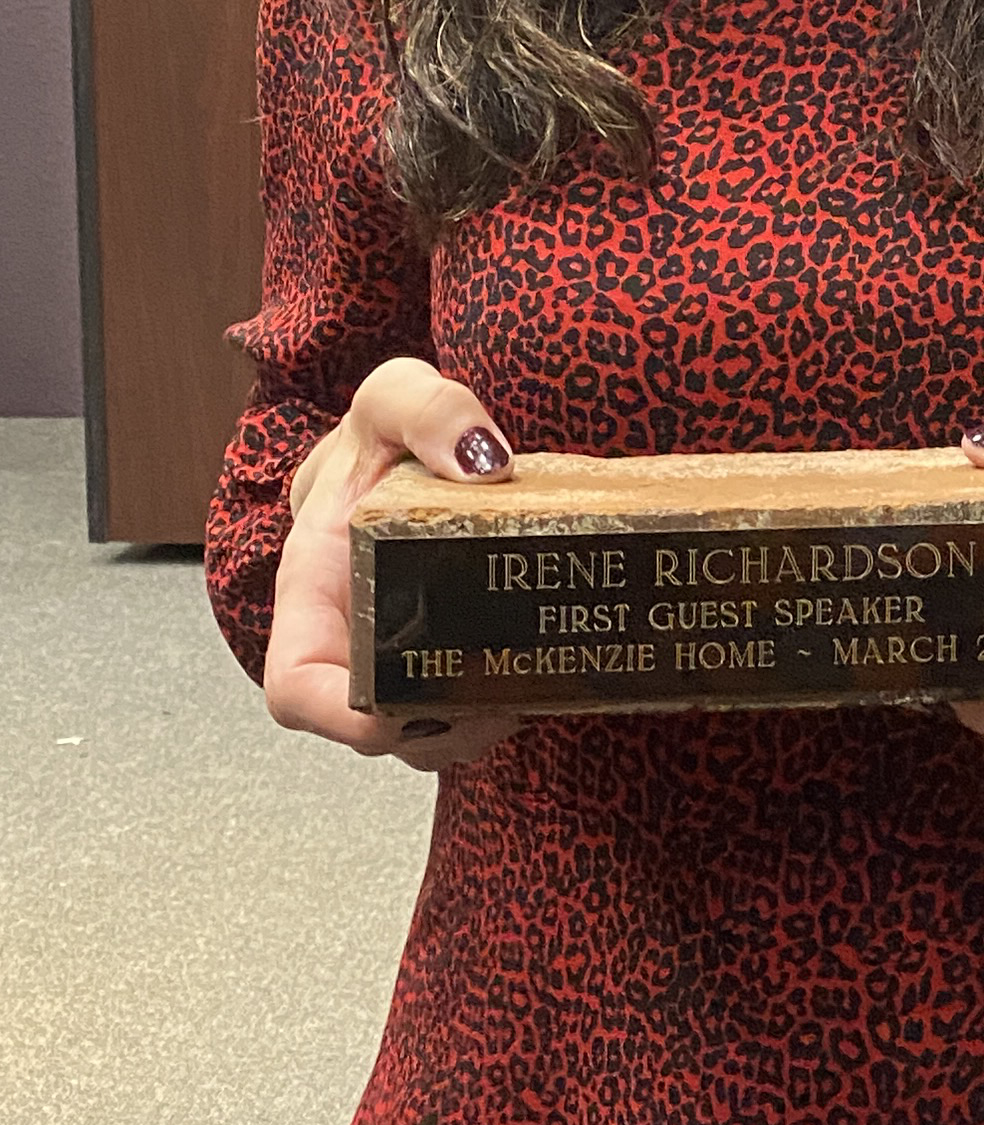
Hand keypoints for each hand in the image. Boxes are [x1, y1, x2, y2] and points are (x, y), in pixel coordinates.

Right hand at [265, 356, 522, 773]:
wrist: (409, 437)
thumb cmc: (381, 432)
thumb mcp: (394, 394)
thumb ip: (428, 408)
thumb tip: (484, 460)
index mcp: (315, 590)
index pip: (296, 687)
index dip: (337, 717)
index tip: (401, 709)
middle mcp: (353, 634)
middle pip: (375, 725)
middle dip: (436, 730)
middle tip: (502, 705)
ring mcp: (403, 647)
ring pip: (427, 725)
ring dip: (475, 725)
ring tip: (532, 692)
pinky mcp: (454, 644)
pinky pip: (468, 695)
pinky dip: (505, 697)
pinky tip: (548, 670)